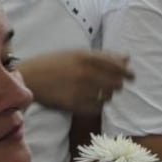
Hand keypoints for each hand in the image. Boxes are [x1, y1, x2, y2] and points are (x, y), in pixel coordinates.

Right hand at [17, 50, 134, 114]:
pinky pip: (95, 108)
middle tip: (117, 86)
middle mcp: (84, 73)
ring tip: (103, 93)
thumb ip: (103, 55)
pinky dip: (99, 106)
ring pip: (107, 96)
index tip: (132, 76)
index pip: (117, 66)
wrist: (28, 77)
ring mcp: (78, 89)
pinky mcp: (72, 104)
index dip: (127, 72)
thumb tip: (127, 57)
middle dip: (118, 84)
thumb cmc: (54, 62)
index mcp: (86, 57)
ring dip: (109, 95)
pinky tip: (95, 102)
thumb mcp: (77, 53)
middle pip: (115, 82)